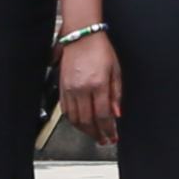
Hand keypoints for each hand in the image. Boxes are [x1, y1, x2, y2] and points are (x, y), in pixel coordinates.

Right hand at [55, 27, 119, 146]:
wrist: (81, 36)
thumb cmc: (100, 50)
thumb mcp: (115, 70)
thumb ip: (116, 94)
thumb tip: (117, 114)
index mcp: (97, 84)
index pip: (103, 115)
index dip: (109, 129)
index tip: (113, 137)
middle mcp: (82, 89)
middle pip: (88, 121)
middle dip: (97, 134)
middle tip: (104, 141)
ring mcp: (69, 89)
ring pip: (75, 119)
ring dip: (85, 130)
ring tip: (94, 135)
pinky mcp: (62, 88)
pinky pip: (66, 110)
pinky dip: (73, 121)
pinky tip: (81, 124)